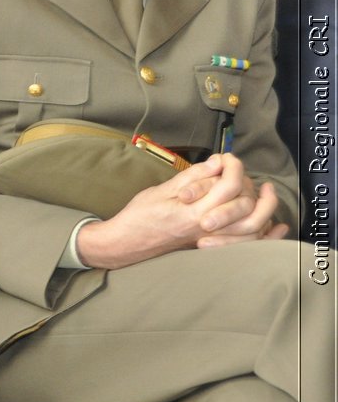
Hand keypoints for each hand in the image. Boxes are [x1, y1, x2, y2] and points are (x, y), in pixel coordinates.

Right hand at [76, 154, 283, 267]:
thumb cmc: (138, 217)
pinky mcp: (212, 245)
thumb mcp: (160, 191)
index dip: (232, 166)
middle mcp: (208, 227)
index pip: (229, 185)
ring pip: (253, 226)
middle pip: (247, 205)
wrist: (126, 245)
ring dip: (265, 207)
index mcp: (194, 212)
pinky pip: (247, 244)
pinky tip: (275, 226)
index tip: (225, 157)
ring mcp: (212, 239)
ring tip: (266, 191)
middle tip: (238, 169)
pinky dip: (265, 235)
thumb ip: (191, 178)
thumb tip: (216, 163)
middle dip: (249, 182)